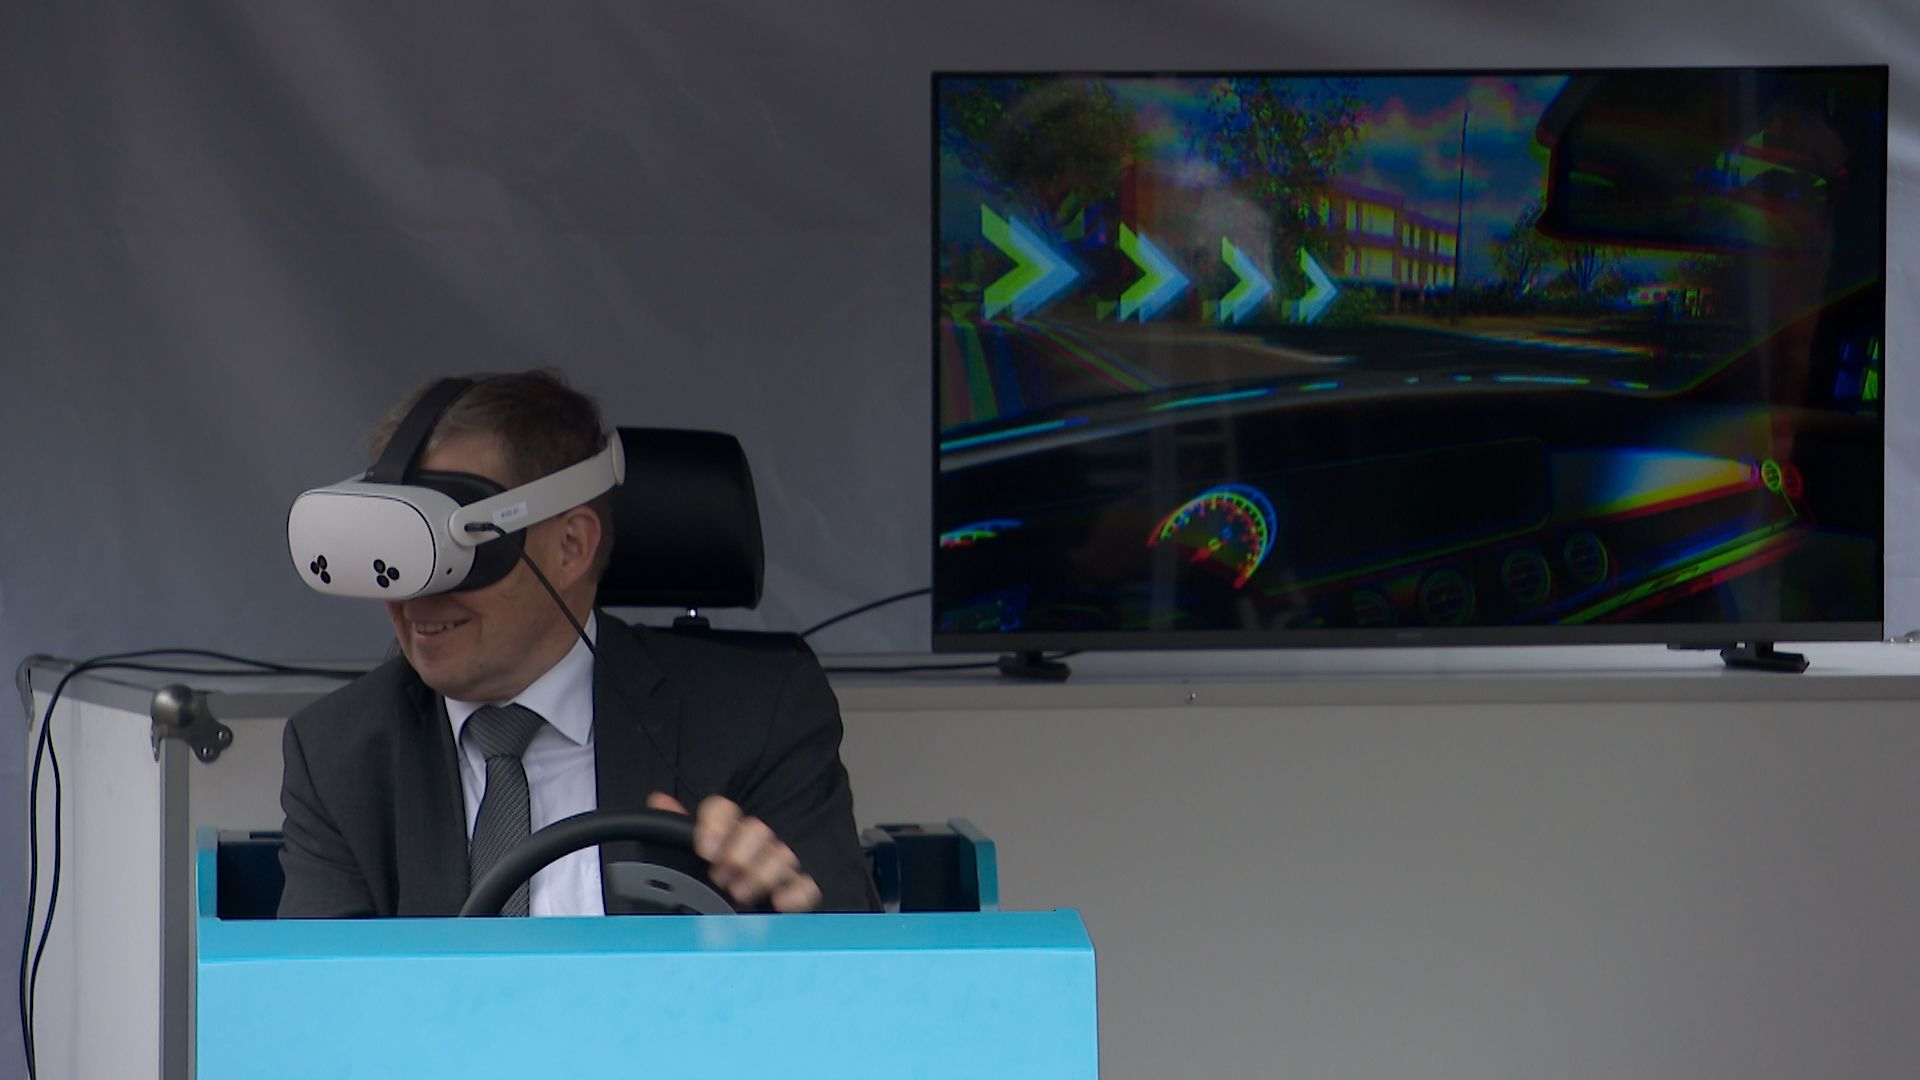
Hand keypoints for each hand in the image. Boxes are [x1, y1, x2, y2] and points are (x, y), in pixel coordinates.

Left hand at [645, 793, 822, 912]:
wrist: (714, 923)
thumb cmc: (698, 884)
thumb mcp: (676, 856)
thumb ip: (669, 827)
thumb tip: (659, 800)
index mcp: (724, 830)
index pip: (724, 810)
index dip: (716, 826)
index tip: (705, 849)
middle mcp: (752, 843)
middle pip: (758, 830)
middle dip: (739, 854)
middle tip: (720, 875)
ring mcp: (775, 865)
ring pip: (782, 855)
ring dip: (761, 874)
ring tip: (739, 894)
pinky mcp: (793, 890)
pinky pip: (806, 885)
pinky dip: (796, 893)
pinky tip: (779, 902)